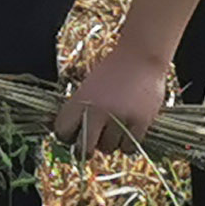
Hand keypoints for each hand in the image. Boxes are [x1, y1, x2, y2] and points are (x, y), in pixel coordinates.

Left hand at [50, 47, 175, 155]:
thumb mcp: (89, 85)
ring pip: (108, 148)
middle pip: (84, 148)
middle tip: (90, 147)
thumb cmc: (113, 69)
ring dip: (109, 144)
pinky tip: (126, 134)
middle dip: (85, 150)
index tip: (72, 136)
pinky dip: (126, 144)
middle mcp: (98, 111)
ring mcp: (120, 117)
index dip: (66, 136)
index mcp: (80, 100)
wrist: (141, 55)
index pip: (62, 131)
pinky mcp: (140, 122)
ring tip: (113, 132)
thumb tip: (71, 135)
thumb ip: (81, 108)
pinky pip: (128, 147)